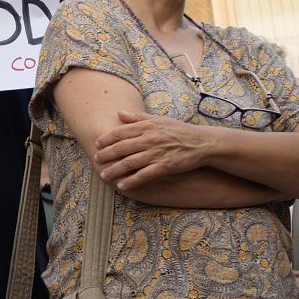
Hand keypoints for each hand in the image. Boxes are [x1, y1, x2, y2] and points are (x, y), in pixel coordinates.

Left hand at [93, 111, 207, 189]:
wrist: (202, 143)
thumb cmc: (178, 130)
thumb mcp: (158, 119)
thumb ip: (137, 117)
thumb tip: (118, 113)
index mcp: (147, 126)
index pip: (121, 132)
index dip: (107, 139)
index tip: (97, 144)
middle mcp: (150, 139)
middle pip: (122, 147)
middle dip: (106, 154)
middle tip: (96, 160)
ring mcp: (157, 153)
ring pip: (130, 162)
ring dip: (115, 170)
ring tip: (104, 175)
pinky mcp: (166, 166)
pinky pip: (145, 175)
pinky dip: (132, 181)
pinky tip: (122, 185)